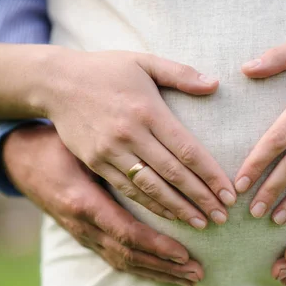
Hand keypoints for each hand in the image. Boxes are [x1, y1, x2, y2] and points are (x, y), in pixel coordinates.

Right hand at [1, 124, 203, 285]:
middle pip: (128, 255)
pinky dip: (142, 267)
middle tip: (198, 271)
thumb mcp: (81, 144)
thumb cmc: (55, 143)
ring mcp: (82, 235)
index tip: (186, 252)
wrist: (21, 160)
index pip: (126, 232)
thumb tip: (158, 153)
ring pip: (123, 261)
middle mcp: (82, 225)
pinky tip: (164, 271)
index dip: (157, 245)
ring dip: (158, 272)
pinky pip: (115, 258)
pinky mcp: (84, 237)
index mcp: (82, 203)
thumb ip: (114, 153)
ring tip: (190, 276)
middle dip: (164, 266)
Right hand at [37, 49, 236, 228]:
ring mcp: (111, 151)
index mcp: (147, 110)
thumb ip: (180, 73)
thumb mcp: (144, 61)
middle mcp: (130, 134)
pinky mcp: (96, 162)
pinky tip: (169, 216)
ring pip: (151, 188)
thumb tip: (215, 84)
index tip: (230, 193)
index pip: (187, 150)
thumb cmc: (106, 69)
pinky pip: (127, 189)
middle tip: (224, 217)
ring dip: (179, 208)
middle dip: (201, 198)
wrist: (55, 82)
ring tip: (202, 224)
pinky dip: (150, 205)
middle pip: (173, 174)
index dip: (211, 175)